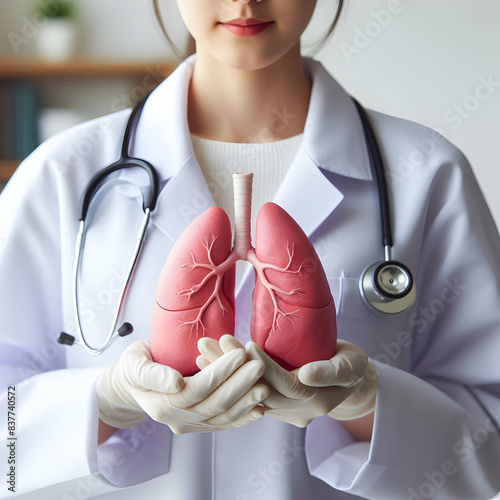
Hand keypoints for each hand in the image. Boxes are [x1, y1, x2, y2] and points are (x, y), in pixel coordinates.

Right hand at [96, 340, 268, 433]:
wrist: (132, 385)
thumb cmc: (133, 367)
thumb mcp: (134, 364)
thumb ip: (153, 374)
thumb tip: (176, 381)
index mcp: (163, 404)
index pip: (198, 389)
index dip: (220, 372)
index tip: (240, 353)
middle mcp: (177, 420)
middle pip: (215, 405)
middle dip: (240, 385)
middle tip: (260, 365)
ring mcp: (190, 425)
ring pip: (223, 417)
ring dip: (246, 402)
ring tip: (266, 386)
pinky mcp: (199, 424)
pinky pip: (224, 424)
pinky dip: (243, 417)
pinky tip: (260, 409)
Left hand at [197, 336, 376, 426]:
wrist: (352, 382)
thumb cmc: (352, 367)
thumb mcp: (351, 365)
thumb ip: (331, 370)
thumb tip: (308, 374)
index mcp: (316, 401)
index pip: (284, 384)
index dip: (263, 366)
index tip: (244, 345)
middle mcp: (296, 410)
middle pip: (259, 389)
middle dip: (233, 366)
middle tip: (208, 344)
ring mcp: (283, 411)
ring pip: (249, 391)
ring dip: (225, 372)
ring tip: (202, 351)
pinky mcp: (274, 404)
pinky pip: (248, 392)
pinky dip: (230, 377)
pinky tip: (210, 362)